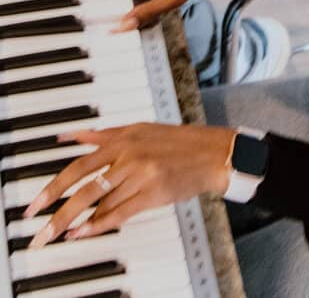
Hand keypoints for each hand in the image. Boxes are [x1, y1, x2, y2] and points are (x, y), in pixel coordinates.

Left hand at [24, 124, 235, 247]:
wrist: (214, 154)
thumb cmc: (181, 142)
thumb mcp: (141, 130)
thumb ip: (104, 135)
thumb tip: (71, 136)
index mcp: (124, 139)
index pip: (79, 164)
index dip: (54, 186)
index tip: (37, 202)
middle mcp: (130, 156)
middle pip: (84, 187)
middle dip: (58, 209)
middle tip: (40, 228)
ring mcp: (142, 175)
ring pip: (101, 202)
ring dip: (77, 220)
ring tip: (59, 234)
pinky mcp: (154, 193)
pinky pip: (120, 212)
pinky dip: (100, 224)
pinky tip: (85, 232)